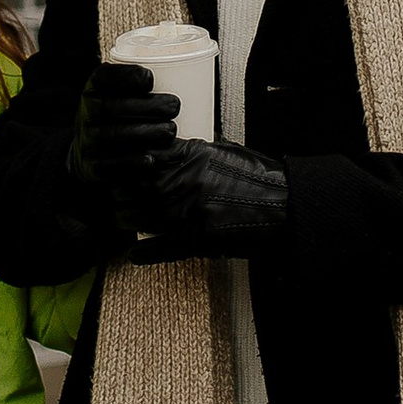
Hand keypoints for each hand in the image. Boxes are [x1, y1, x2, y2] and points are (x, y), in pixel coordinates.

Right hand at [67, 61, 176, 226]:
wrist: (91, 153)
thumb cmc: (122, 117)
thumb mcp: (124, 94)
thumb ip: (148, 85)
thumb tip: (194, 72)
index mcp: (94, 90)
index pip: (102, 77)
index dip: (124, 75)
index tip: (150, 78)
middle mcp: (86, 114)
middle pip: (110, 107)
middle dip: (144, 106)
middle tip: (174, 106)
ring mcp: (87, 141)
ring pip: (111, 135)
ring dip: (143, 133)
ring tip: (170, 131)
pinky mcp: (91, 168)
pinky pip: (108, 166)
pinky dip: (130, 163)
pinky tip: (151, 160)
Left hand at [110, 134, 289, 259]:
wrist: (286, 206)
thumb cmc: (258, 178)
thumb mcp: (223, 152)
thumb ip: (191, 152)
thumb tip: (165, 149)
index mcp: (192, 157)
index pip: (143, 156)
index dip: (126, 164)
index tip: (119, 169)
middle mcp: (187, 182)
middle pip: (134, 186)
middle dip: (121, 192)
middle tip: (116, 196)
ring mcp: (191, 212)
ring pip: (140, 216)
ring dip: (128, 219)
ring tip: (125, 219)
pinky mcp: (200, 240)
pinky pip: (162, 248)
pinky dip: (144, 253)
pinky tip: (134, 254)